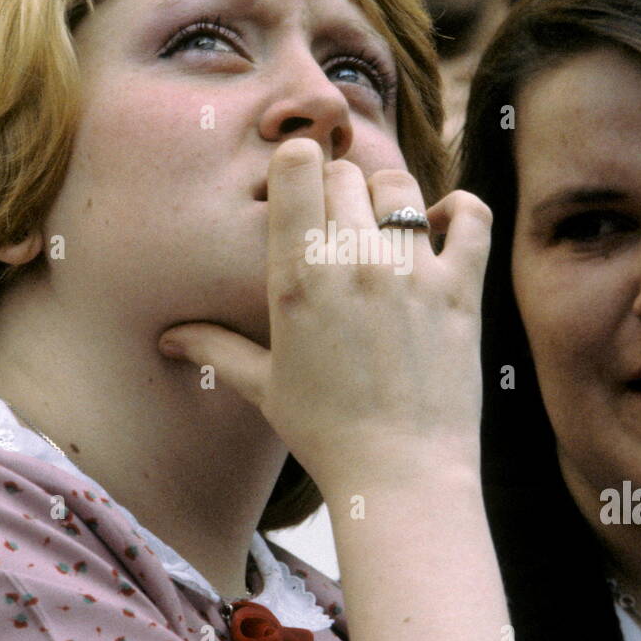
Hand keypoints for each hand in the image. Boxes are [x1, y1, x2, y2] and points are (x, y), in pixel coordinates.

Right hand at [158, 138, 491, 499]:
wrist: (400, 475)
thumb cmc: (325, 435)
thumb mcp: (264, 387)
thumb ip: (216, 348)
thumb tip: (168, 339)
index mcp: (297, 277)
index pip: (297, 167)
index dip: (298, 165)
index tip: (301, 187)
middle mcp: (353, 261)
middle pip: (346, 175)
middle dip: (339, 190)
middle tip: (339, 225)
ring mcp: (411, 271)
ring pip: (401, 187)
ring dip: (390, 199)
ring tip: (385, 230)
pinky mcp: (461, 288)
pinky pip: (472, 216)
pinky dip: (461, 211)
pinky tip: (445, 226)